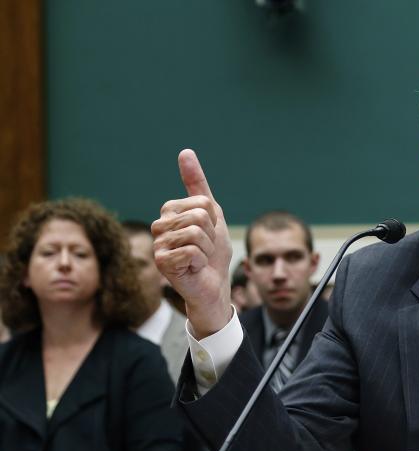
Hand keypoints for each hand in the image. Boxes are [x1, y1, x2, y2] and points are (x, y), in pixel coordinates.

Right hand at [153, 149, 233, 337]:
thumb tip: (185, 151)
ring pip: (195, 233)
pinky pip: (192, 251)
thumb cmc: (212, 253)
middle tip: (204, 249)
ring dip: (206, 249)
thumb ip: (198, 185)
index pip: (202, 203)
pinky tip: (193, 268)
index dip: (213, 220)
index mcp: (169, 211)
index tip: (207, 233)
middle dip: (211, 235)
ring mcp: (158, 245)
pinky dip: (201, 262)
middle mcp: (159, 226)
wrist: (214, 285)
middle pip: (198, 216)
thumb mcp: (212, 215)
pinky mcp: (162, 262)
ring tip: (199, 258)